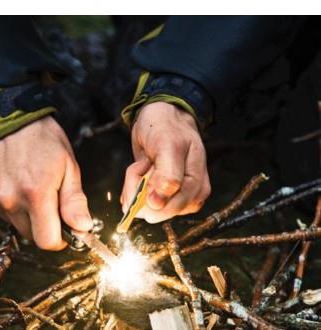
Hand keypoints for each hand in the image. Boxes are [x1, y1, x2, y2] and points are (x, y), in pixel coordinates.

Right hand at [0, 116, 92, 249]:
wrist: (4, 114)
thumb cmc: (40, 138)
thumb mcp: (67, 165)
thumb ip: (74, 201)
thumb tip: (82, 228)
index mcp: (35, 193)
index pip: (47, 241)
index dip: (59, 239)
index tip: (64, 230)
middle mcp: (8, 199)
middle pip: (29, 235)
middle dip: (42, 224)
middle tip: (47, 200)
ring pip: (12, 222)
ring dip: (23, 212)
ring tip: (26, 184)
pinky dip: (4, 203)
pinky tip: (9, 181)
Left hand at [121, 102, 210, 222]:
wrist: (161, 119)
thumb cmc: (167, 127)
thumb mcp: (168, 145)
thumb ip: (167, 175)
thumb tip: (157, 204)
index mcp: (197, 185)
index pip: (170, 207)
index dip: (149, 194)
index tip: (144, 167)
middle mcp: (188, 196)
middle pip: (155, 211)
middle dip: (141, 188)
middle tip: (144, 163)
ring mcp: (174, 199)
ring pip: (145, 208)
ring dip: (135, 186)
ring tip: (144, 164)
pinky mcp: (159, 199)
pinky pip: (139, 205)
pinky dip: (132, 188)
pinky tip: (140, 171)